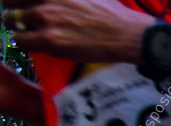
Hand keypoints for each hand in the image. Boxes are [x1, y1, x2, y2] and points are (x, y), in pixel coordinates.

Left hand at [4, 0, 151, 63]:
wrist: (127, 34)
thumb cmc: (112, 14)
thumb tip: (57, 2)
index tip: (23, 4)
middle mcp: (47, 0)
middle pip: (9, 0)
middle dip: (13, 8)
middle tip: (21, 17)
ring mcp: (45, 18)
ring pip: (11, 20)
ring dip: (17, 26)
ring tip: (28, 32)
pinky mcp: (50, 40)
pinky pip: (21, 40)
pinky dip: (25, 41)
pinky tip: (35, 43)